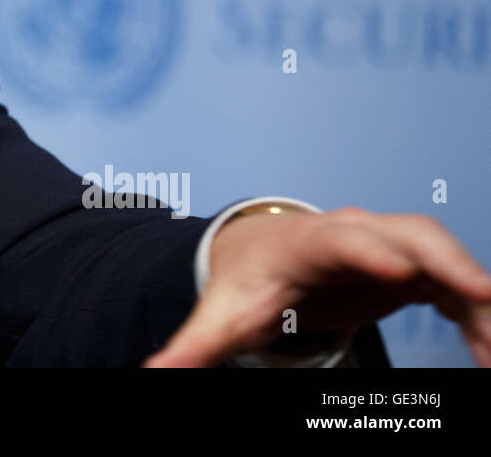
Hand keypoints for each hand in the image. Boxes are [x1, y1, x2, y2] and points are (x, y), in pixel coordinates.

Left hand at [141, 207, 490, 366]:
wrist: (264, 253)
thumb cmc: (247, 281)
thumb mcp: (220, 315)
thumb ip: (192, 349)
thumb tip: (150, 375)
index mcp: (307, 242)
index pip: (341, 238)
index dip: (370, 251)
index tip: (400, 271)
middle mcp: (356, 233)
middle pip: (408, 232)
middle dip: (446, 259)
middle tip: (484, 297)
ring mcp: (388, 244)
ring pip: (442, 253)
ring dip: (474, 293)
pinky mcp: (410, 267)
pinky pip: (453, 283)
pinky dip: (476, 310)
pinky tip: (489, 350)